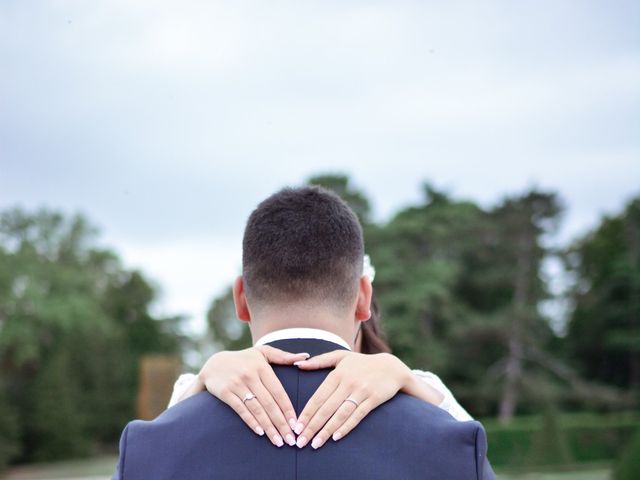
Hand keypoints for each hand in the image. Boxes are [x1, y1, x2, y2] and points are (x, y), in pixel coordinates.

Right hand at [195, 346, 309, 446]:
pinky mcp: (225, 392)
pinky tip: (260, 432)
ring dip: (268, 427)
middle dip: (281, 423)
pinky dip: (251, 421)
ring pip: (256, 409)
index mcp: (262, 367)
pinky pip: (240, 409)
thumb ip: (283, 356)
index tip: (296, 424)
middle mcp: (250, 375)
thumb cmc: (244, 359)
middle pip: (269, 403)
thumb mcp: (263, 353)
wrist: (213, 363)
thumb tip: (305, 357)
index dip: (287, 409)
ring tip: (278, 441)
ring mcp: (237, 384)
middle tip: (290, 439)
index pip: (278, 391)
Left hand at [293, 351, 442, 448]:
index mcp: (337, 374)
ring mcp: (361, 392)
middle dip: (312, 426)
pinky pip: (358, 416)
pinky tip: (336, 437)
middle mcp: (348, 383)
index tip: (296, 427)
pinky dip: (346, 427)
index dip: (306, 413)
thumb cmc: (361, 363)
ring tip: (315, 444)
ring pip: (340, 414)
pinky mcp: (373, 400)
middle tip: (301, 441)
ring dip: (327, 431)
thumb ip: (319, 361)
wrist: (391, 367)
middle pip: (326, 408)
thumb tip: (298, 364)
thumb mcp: (340, 357)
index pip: (318, 397)